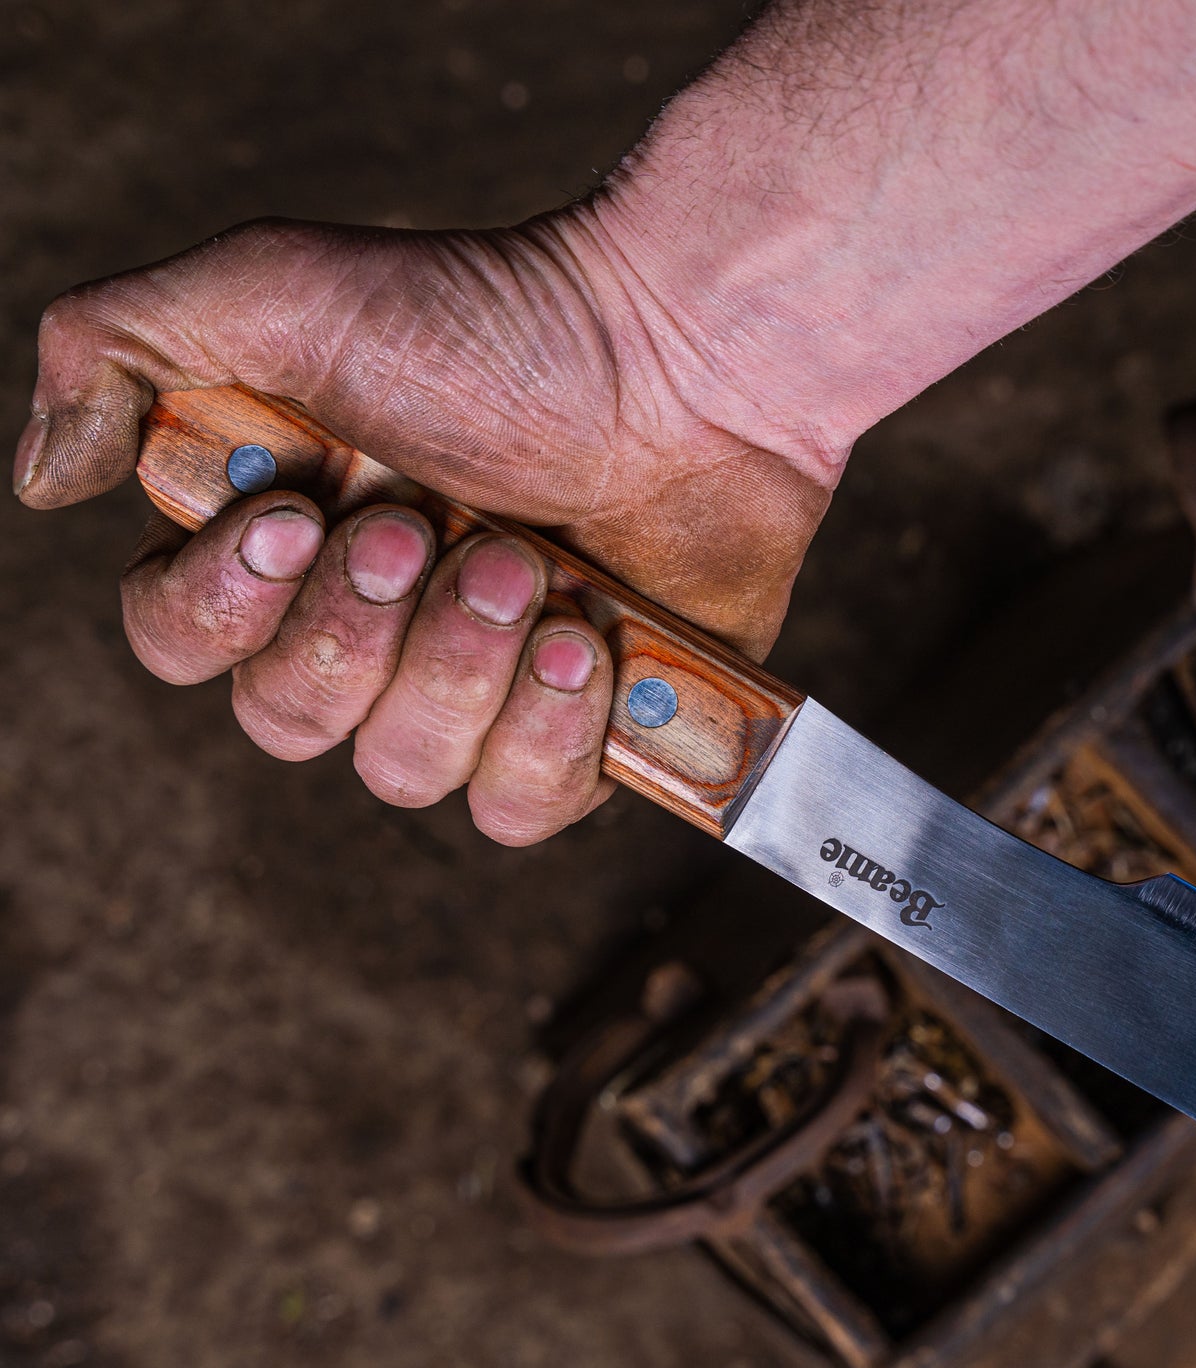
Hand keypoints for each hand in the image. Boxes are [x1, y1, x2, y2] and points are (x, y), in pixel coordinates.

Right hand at [13, 215, 832, 843]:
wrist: (688, 356)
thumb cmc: (496, 315)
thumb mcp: (277, 289)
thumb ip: (123, 354)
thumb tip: (44, 481)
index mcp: (288, 544)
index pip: (181, 645)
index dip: (226, 610)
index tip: (300, 518)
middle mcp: (374, 630)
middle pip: (291, 724)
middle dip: (362, 632)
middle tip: (438, 529)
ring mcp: (479, 686)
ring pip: (405, 774)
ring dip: (461, 669)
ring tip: (531, 567)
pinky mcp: (581, 728)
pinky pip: (521, 809)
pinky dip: (547, 738)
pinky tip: (587, 644)